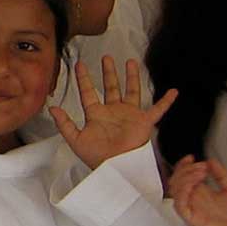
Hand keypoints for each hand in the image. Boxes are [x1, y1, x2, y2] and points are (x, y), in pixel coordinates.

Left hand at [52, 56, 177, 169]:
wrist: (116, 167)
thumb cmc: (96, 157)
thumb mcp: (76, 140)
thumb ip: (64, 124)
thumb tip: (52, 108)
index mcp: (96, 115)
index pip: (88, 92)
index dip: (84, 79)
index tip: (80, 65)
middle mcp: (113, 112)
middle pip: (110, 87)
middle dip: (108, 73)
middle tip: (106, 58)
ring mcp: (129, 115)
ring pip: (131, 91)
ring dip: (131, 77)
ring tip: (130, 62)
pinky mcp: (144, 121)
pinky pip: (157, 110)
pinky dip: (166, 102)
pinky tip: (173, 92)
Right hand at [170, 156, 226, 225]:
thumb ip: (221, 175)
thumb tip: (211, 161)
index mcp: (202, 194)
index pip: (184, 178)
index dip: (183, 166)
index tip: (191, 158)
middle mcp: (194, 201)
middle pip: (176, 182)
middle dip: (185, 169)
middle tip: (200, 166)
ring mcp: (192, 210)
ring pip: (174, 191)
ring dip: (184, 177)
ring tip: (200, 173)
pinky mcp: (192, 219)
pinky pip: (179, 204)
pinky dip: (183, 190)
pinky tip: (195, 183)